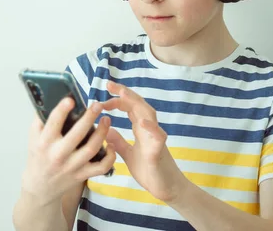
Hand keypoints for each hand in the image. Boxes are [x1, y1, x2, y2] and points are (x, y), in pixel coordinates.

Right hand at [21, 98, 116, 205]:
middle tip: (98, 105)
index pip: (53, 124)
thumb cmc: (38, 157)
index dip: (62, 111)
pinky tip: (112, 145)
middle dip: (89, 118)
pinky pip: (101, 167)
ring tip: (107, 119)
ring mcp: (72, 166)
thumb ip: (41, 121)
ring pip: (91, 149)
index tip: (71, 99)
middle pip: (77, 135)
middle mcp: (58, 155)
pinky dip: (110, 157)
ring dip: (102, 133)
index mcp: (44, 143)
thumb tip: (52, 98)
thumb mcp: (33, 139)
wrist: (40, 188)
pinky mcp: (82, 175)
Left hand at [103, 81, 188, 202]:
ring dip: (136, 104)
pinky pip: (158, 136)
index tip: (105, 91)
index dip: (119, 98)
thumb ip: (119, 142)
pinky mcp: (159, 151)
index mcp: (142, 130)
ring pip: (149, 115)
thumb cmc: (150, 171)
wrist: (166, 188)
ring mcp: (155, 139)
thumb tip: (107, 129)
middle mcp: (149, 130)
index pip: (130, 107)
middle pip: (139, 105)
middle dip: (125, 93)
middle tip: (110, 84)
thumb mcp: (128, 155)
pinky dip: (151, 128)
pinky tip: (141, 122)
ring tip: (123, 94)